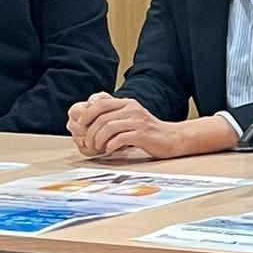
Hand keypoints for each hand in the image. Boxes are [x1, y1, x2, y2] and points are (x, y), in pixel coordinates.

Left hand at [67, 94, 186, 159]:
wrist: (172, 138)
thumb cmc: (148, 131)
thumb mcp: (131, 118)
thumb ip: (114, 115)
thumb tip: (90, 118)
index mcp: (127, 103)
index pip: (101, 102)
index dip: (86, 114)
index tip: (80, 126)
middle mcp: (132, 109)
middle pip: (102, 116)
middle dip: (90, 132)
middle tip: (87, 142)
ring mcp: (137, 121)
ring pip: (108, 127)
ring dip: (98, 140)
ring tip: (97, 148)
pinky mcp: (142, 134)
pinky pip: (119, 139)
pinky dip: (110, 146)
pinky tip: (110, 150)